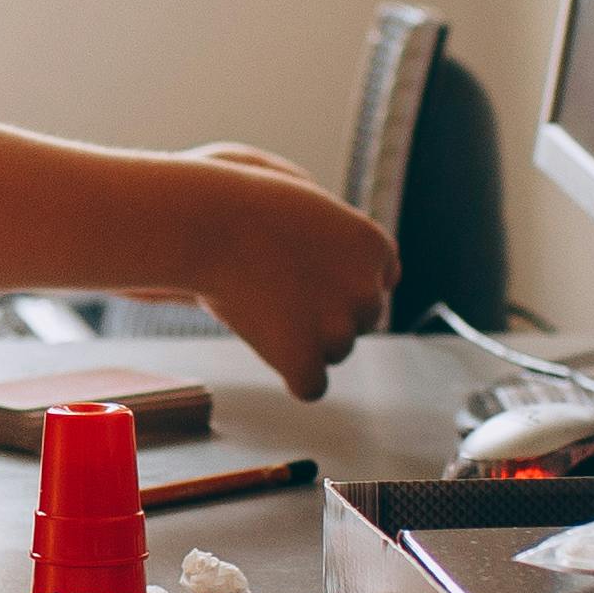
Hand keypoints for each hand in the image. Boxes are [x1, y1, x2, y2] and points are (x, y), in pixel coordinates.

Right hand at [179, 159, 400, 399]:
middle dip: (328, 314)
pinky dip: (292, 373)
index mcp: (374, 246)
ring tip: (265, 306)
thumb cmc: (246, 207)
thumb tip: (386, 276)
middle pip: (361, 322)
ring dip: (306, 338)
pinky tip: (269, 346)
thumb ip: (348, 243)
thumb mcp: (312, 206)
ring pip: (336, 352)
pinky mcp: (304, 358)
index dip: (340, 283)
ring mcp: (338, 328)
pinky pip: (312, 386)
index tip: (307, 274)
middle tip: (279, 290)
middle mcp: (367, 289)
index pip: (379, 284)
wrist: (206, 222)